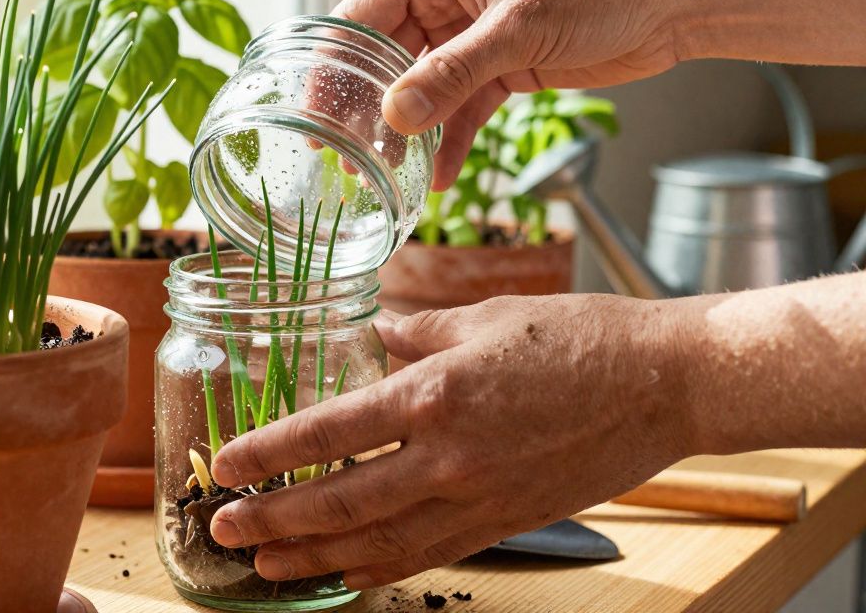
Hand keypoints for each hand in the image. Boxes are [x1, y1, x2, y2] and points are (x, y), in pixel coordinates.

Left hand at [208, 294, 695, 588]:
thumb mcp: (484, 316)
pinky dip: (377, 568)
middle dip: (272, 521)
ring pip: (377, 543)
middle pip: (339, 502)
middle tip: (222, 531)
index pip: (329, 432)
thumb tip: (377, 332)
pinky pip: (426, 554)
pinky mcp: (503, 522)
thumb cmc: (580, 336)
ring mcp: (477, 498)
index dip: (269, 453)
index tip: (225, 466)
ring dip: (313, 559)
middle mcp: (449, 456)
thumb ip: (417, 331)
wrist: (665, 384)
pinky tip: (343, 572)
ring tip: (264, 566)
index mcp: (436, 393)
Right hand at [335, 0, 687, 188]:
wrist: (672, 2)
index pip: (363, 15)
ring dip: (405, 134)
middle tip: (339, 155)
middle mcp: (447, 2)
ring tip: (382, 178)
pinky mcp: (502, 70)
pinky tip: (437, 180)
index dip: (332, 64)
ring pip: (421, 91)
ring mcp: (473, 39)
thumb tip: (395, 116)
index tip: (311, 110)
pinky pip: (462, 112)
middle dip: (365, 109)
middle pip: (385, 59)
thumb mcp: (518, 30)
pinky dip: (450, 144)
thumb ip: (453, 74)